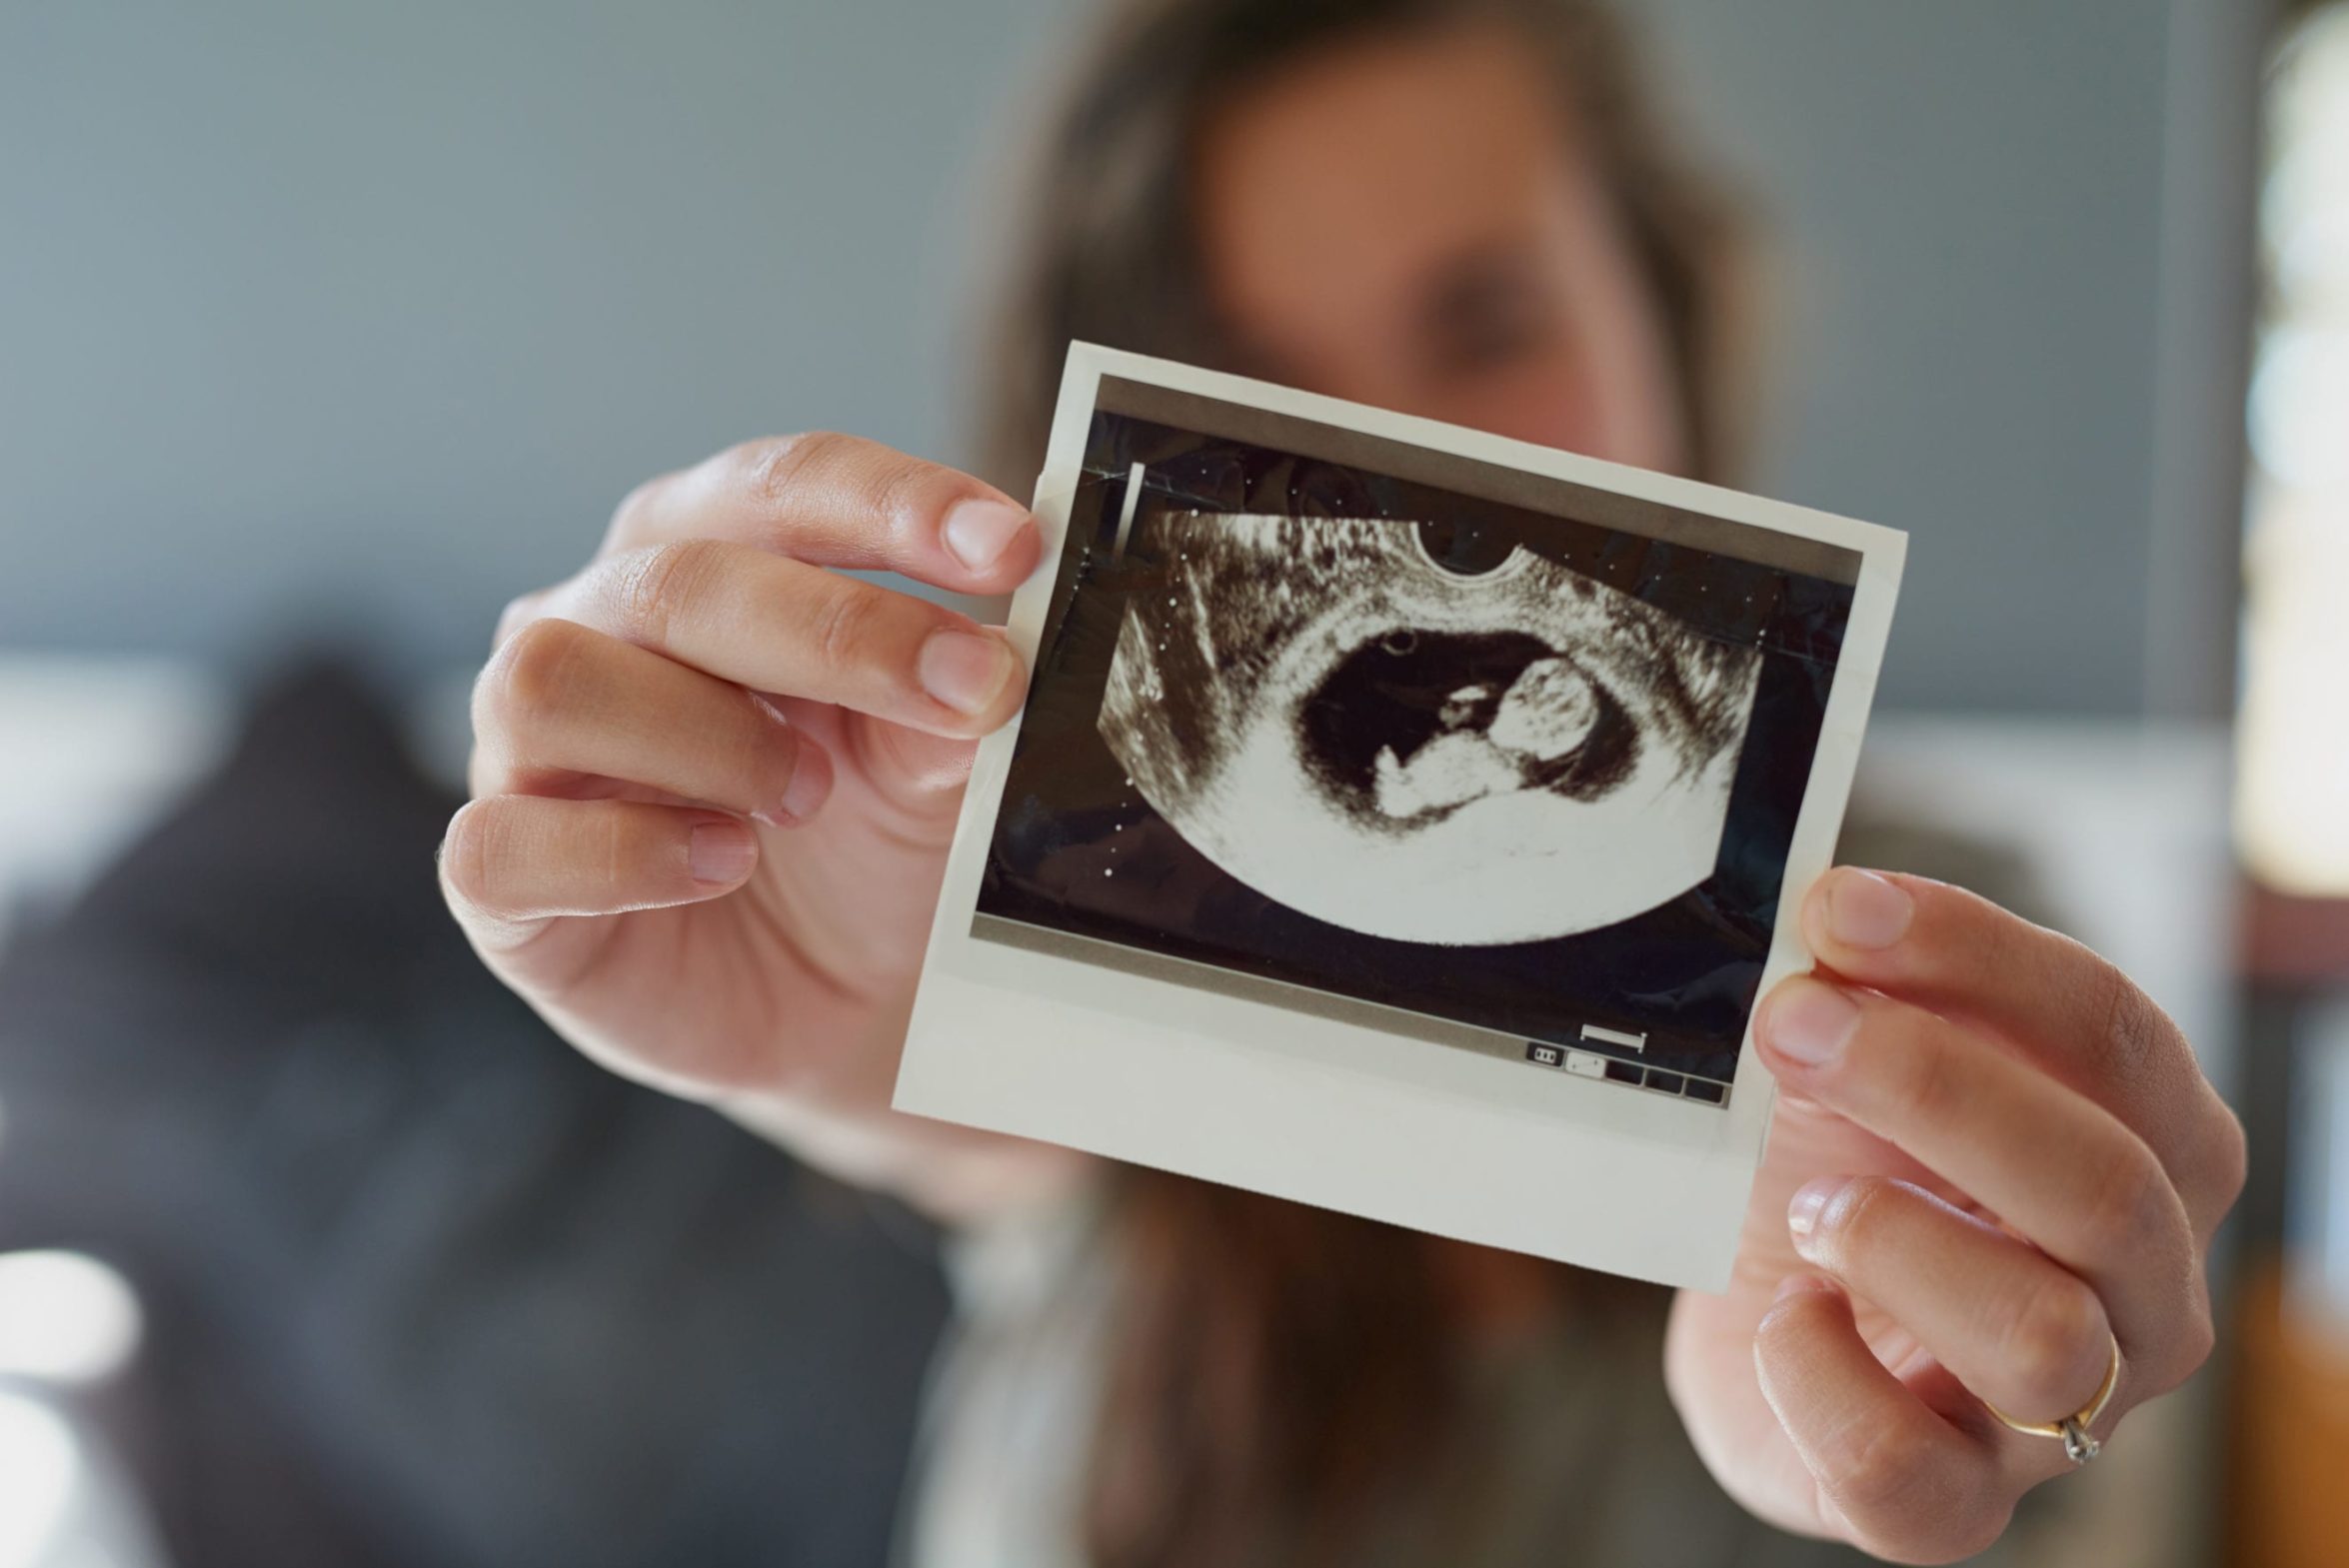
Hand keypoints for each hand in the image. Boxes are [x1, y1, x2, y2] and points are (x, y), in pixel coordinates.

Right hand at [438, 433, 1080, 1211]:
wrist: (831, 1003)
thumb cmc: (864, 843)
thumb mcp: (928, 771)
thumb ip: (945, 713)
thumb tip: (986, 669)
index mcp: (706, 553)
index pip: (781, 487)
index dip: (895, 505)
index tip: (1013, 548)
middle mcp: (599, 625)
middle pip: (679, 577)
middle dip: (840, 630)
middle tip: (970, 691)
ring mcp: (530, 749)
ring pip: (556, 679)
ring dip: (711, 735)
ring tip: (806, 796)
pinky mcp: (500, 877)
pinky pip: (505, 843)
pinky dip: (627, 852)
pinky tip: (723, 862)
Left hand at [1664, 869, 2243, 1562]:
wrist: (1765, 1321)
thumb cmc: (1845, 1170)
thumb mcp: (1864, 1062)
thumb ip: (1873, 988)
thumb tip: (1831, 914)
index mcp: (2152, 1150)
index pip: (2116, 1036)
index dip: (1975, 959)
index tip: (1838, 909)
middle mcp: (2141, 1290)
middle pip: (2104, 1187)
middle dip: (1932, 1086)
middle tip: (1787, 1023)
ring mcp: (2060, 1416)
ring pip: (2045, 1342)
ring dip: (1896, 1243)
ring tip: (1804, 1205)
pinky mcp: (1949, 1507)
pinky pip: (1912, 1472)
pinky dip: (1821, 1382)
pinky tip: (1781, 1317)